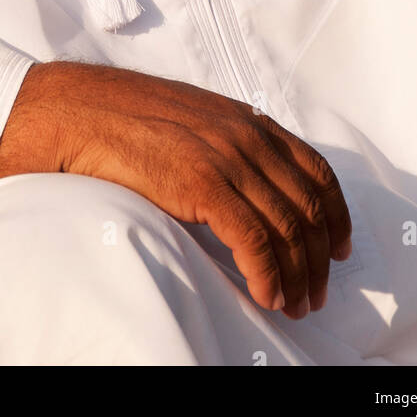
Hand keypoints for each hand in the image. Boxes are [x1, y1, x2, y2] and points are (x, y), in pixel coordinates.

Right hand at [0, 60, 351, 319]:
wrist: (76, 111)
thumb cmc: (121, 119)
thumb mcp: (188, 121)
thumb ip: (221, 143)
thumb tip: (241, 184)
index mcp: (244, 120)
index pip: (314, 168)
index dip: (336, 213)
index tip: (340, 247)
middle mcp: (245, 135)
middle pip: (308, 205)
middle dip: (320, 256)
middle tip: (316, 293)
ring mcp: (226, 157)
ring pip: (288, 227)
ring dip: (298, 274)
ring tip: (294, 304)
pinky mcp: (203, 183)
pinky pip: (255, 240)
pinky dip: (268, 274)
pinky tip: (266, 295)